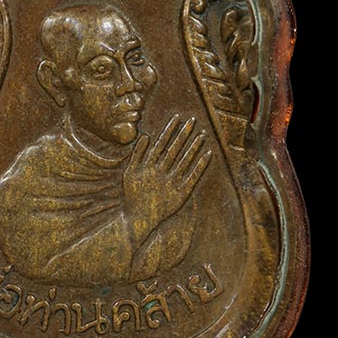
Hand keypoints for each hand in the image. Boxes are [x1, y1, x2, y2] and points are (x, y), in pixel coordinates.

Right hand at [123, 114, 211, 244]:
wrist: (138, 218)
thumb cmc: (132, 194)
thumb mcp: (129, 172)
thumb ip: (137, 153)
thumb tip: (146, 135)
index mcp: (148, 165)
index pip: (162, 142)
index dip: (171, 129)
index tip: (178, 118)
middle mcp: (161, 172)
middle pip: (175, 148)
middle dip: (184, 133)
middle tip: (193, 120)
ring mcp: (171, 182)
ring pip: (186, 160)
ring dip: (194, 146)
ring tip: (203, 134)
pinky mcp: (181, 193)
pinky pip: (193, 176)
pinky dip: (201, 165)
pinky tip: (208, 154)